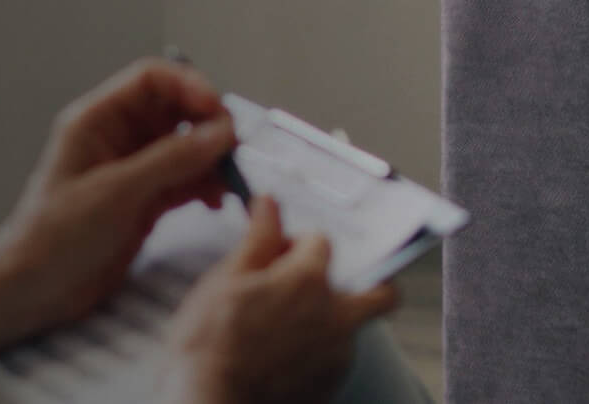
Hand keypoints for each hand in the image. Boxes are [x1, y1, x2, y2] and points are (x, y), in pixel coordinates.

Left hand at [0, 58, 236, 347]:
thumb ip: (169, 160)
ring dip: (211, 159)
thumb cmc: (52, 238)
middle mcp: (117, 138)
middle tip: (231, 148)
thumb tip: (220, 134)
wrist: (32, 292)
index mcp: (97, 122)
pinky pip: (186, 179)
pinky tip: (215, 201)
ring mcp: (134, 169)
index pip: (151, 80)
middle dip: (207, 125)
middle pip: (175, 110)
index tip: (218, 111)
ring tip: (227, 181)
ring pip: (186, 146)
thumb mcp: (113, 193)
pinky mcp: (145, 199)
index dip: (189, 86)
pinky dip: (205, 186)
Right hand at [173, 195, 401, 403]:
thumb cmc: (208, 347)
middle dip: (369, 281)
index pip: (320, 241)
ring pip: (355, 326)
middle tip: (334, 285)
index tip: (277, 255)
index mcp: (309, 280)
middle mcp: (335, 314)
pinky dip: (320, 353)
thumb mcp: (224, 281)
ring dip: (334, 320)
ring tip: (289, 330)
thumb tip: (269, 204)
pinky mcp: (331, 384)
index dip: (295, 245)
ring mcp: (338, 354)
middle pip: (380, 290)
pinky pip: (337, 359)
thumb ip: (257, 239)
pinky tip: (285, 358)